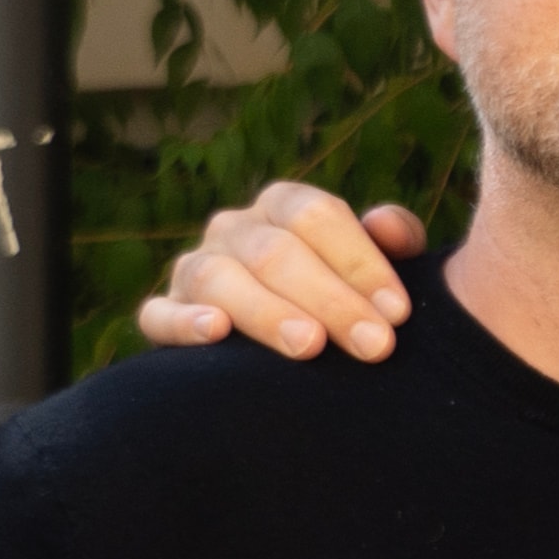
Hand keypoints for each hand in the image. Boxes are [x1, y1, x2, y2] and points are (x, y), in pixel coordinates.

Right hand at [134, 182, 423, 359]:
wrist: (304, 350)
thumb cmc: (350, 299)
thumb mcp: (379, 268)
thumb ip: (395, 241)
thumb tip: (387, 226)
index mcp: (283, 207)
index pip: (316, 215)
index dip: (360, 261)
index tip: (398, 312)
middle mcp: (233, 229)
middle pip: (274, 251)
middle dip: (331, 300)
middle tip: (375, 345)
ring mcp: (194, 269)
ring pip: (218, 278)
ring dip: (267, 312)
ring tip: (310, 346)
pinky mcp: (163, 314)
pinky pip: (159, 314)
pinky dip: (184, 322)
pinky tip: (216, 331)